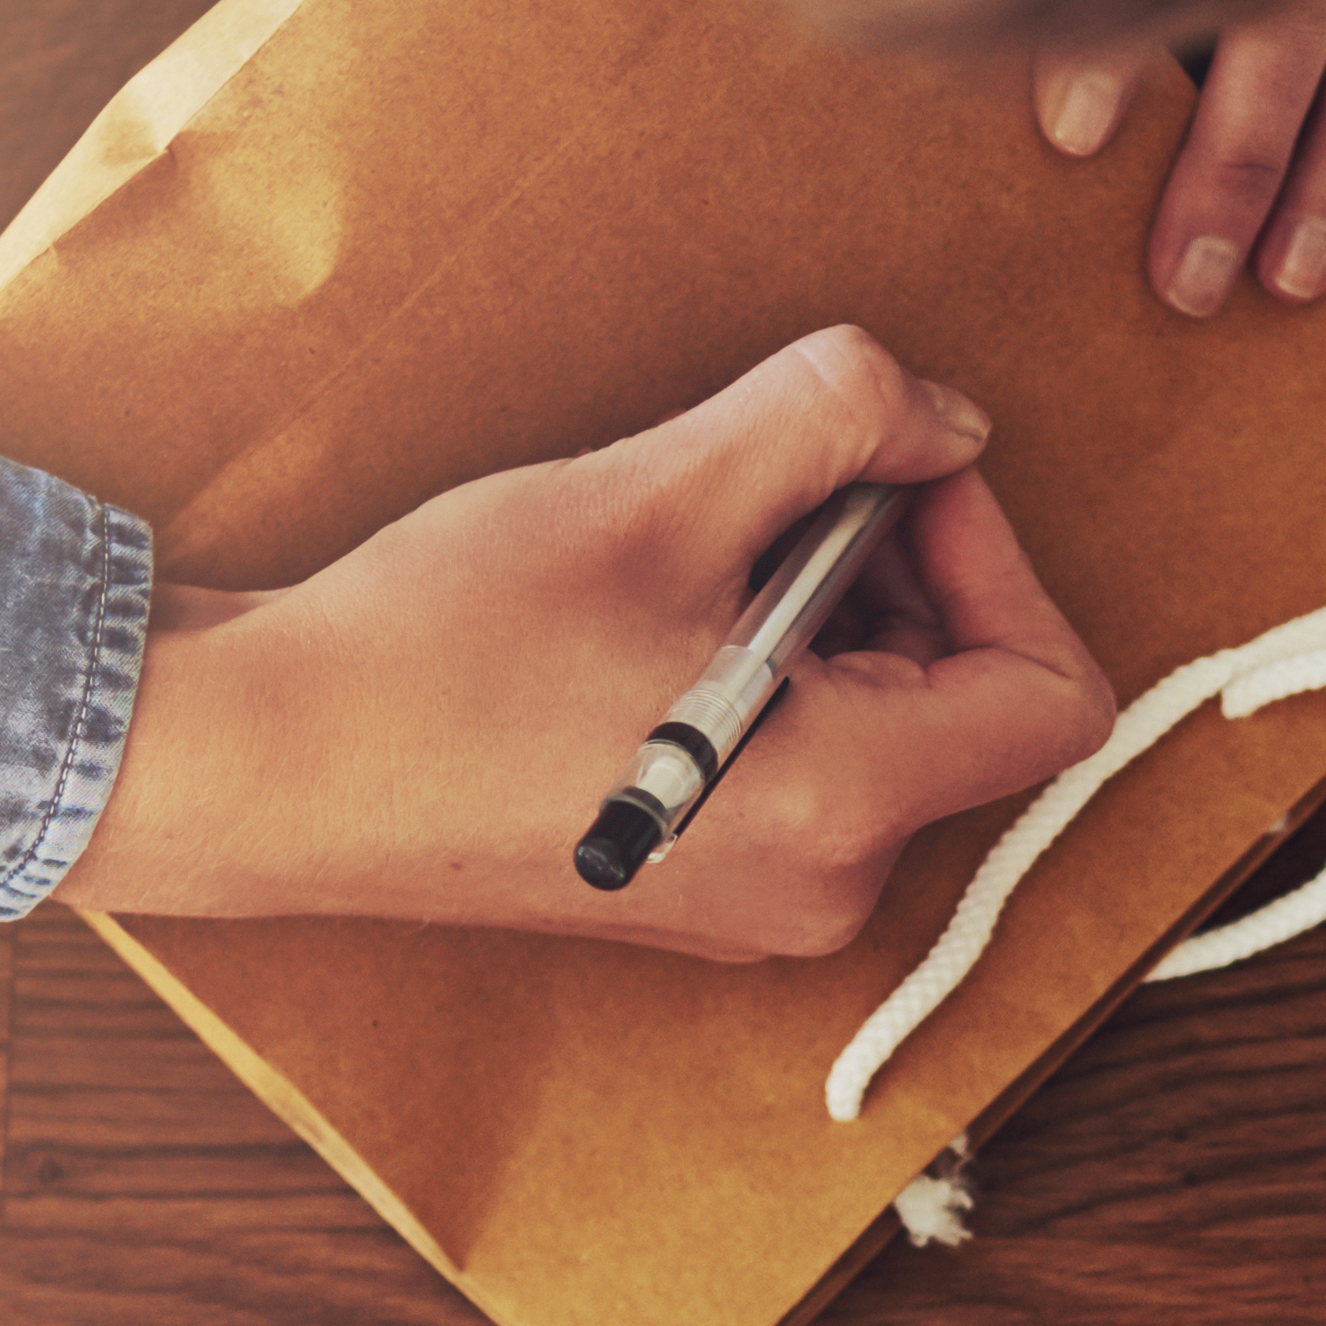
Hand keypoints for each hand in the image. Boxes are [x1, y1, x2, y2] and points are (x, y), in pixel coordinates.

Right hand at [63, 326, 1115, 956]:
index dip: (996, 555)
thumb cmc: (444, 650)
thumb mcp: (660, 493)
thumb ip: (835, 422)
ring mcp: (757, 905)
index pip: (1053, 692)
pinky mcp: (695, 887)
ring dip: (823, 609)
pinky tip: (647, 619)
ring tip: (684, 555)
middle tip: (761, 493)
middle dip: (899, 567)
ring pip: (883, 724)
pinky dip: (769, 669)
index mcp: (841, 810)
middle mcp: (822, 890)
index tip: (880, 481)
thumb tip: (946, 420)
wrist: (272, 766)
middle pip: (970, 701)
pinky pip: (802, 764)